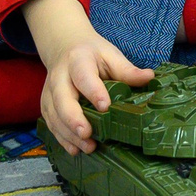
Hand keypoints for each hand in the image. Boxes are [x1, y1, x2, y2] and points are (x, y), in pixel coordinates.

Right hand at [40, 34, 151, 154]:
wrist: (64, 47)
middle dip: (73, 118)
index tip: (105, 107)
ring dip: (69, 133)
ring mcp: (49, 92)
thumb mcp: (110, 55)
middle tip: (87, 134)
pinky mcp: (46, 105)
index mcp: (77, 60)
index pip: (83, 76)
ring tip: (87, 146)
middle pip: (62, 99)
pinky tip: (75, 149)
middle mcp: (59, 77)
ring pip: (54, 115)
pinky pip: (51, 123)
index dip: (93, 92)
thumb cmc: (92, 53)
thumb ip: (126, 69)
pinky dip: (62, 138)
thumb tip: (149, 77)